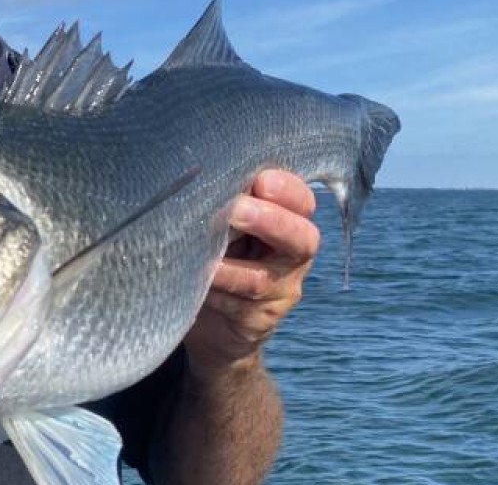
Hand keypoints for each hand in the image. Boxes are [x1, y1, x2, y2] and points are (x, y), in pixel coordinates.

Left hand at [184, 169, 318, 373]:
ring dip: (232, 266)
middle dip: (271, 222)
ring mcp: (279, 292)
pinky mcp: (257, 321)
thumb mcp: (229, 223)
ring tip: (205, 253)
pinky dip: (214, 291)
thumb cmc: (221, 253)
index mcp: (289, 221)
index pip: (302, 201)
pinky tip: (195, 280)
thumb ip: (229, 200)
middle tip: (238, 209)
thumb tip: (202, 175)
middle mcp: (292, 256)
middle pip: (301, 239)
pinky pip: (237, 307)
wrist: (216, 320)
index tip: (261, 181)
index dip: (287, 190)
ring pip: (262, 279)